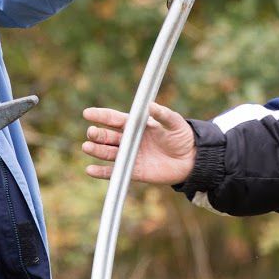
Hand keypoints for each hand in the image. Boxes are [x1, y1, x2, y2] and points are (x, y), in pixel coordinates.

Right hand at [82, 102, 196, 185]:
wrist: (192, 160)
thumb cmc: (183, 137)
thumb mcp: (175, 123)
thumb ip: (163, 114)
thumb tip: (150, 105)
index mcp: (137, 126)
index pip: (115, 119)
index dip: (101, 116)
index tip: (87, 113)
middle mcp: (130, 140)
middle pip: (109, 136)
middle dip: (98, 134)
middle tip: (91, 132)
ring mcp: (131, 156)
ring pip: (109, 153)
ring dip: (96, 150)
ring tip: (86, 147)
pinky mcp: (134, 171)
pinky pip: (115, 172)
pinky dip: (102, 172)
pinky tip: (90, 170)